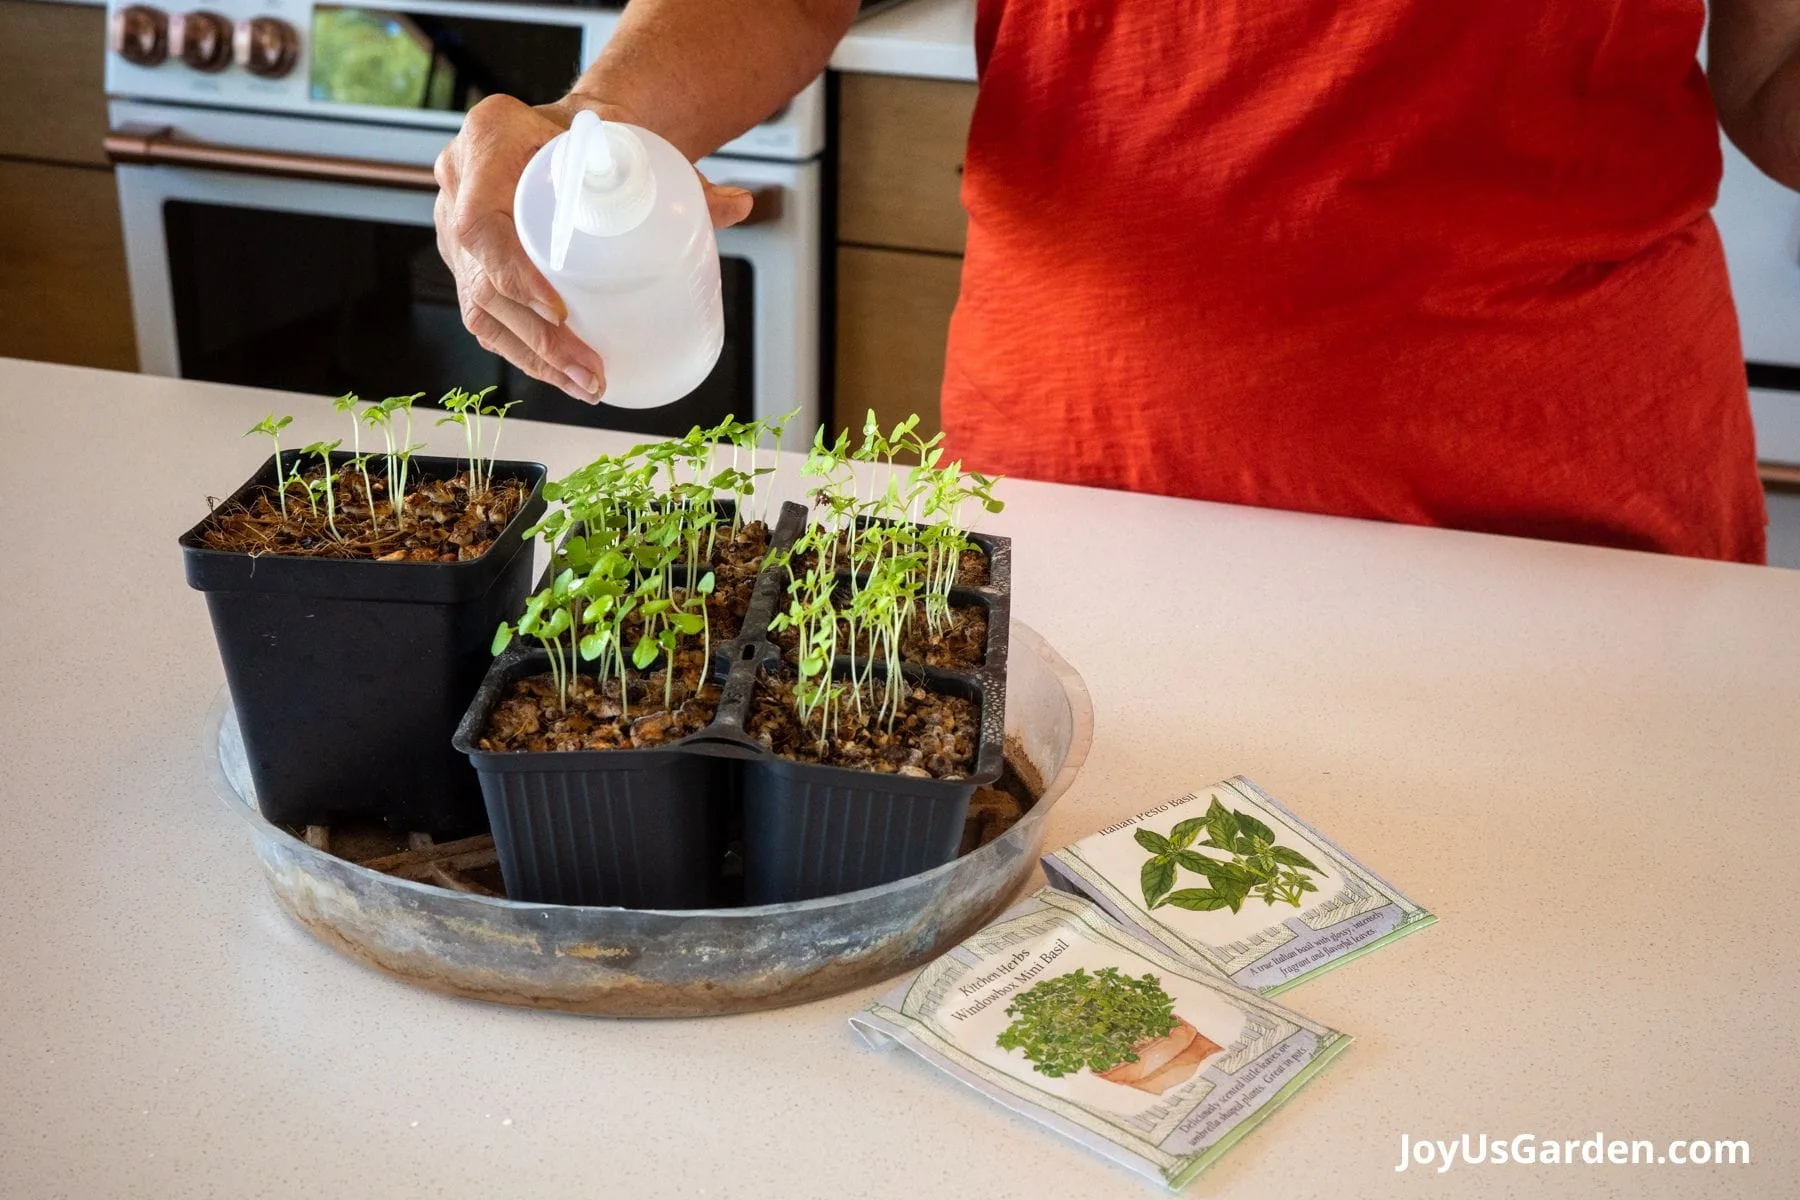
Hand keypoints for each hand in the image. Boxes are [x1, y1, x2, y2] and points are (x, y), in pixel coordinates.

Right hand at [434, 94, 755, 402]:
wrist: (572, 138)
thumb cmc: (599, 137)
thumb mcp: (636, 144)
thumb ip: (685, 178)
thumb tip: (739, 206)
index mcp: (491, 138)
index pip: (481, 219)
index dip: (512, 272)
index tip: (560, 310)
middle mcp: (460, 184)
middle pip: (482, 278)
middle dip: (539, 338)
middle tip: (591, 368)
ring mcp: (454, 227)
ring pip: (481, 308)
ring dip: (535, 357)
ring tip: (586, 383)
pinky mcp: (467, 262)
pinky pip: (485, 317)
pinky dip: (524, 353)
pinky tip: (562, 377)